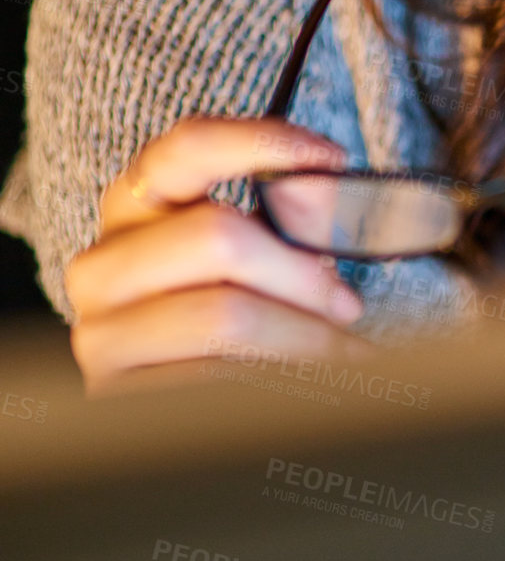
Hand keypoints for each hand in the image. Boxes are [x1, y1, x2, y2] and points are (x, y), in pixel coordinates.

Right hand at [64, 115, 374, 396]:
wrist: (205, 418)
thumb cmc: (256, 317)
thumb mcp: (279, 256)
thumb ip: (300, 212)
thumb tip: (321, 181)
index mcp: (136, 208)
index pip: (185, 147)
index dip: (262, 142)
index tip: (333, 159)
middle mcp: (102, 264)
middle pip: (217, 236)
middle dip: (303, 274)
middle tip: (347, 305)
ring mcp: (100, 332)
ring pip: (226, 314)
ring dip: (304, 336)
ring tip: (340, 353)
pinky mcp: (114, 394)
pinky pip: (218, 380)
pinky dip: (283, 380)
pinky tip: (307, 386)